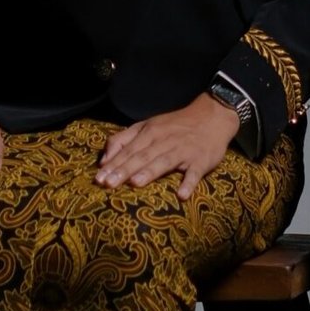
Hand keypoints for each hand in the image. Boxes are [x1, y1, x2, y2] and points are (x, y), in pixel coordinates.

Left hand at [95, 96, 242, 199]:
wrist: (212, 116)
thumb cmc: (175, 125)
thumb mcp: (147, 126)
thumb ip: (124, 139)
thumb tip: (104, 159)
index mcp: (150, 132)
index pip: (128, 150)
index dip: (113, 164)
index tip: (98, 178)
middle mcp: (165, 141)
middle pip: (142, 156)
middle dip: (124, 170)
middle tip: (108, 184)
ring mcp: (184, 151)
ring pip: (164, 162)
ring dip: (150, 172)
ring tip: (135, 183)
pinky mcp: (201, 161)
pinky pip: (194, 173)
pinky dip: (189, 183)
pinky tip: (181, 194)